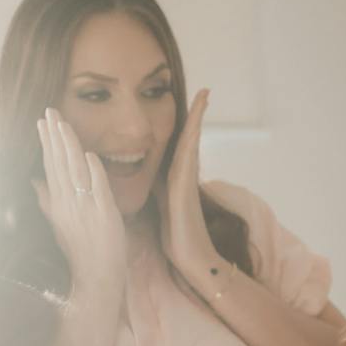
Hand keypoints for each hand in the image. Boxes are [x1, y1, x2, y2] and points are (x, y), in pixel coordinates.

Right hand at [36, 110, 126, 318]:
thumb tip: (33, 180)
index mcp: (56, 203)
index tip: (41, 122)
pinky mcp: (104, 214)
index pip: (49, 166)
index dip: (46, 143)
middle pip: (59, 163)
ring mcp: (85, 208)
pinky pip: (97, 189)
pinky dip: (93, 171)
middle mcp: (67, 203)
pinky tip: (89, 155)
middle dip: (54, 136)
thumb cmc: (79, 250)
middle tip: (49, 112)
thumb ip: (45, 200)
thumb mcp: (57, 223)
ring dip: (69, 147)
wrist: (96, 276)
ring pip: (75, 171)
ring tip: (63, 124)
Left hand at [158, 89, 213, 287]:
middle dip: (196, 113)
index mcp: (174, 174)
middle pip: (188, 134)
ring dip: (198, 116)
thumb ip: (155, 186)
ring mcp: (186, 176)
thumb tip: (141, 175)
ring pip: (191, 138)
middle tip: (205, 90)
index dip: (184, 123)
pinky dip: (193, 135)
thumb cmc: (175, 233)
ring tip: (204, 95)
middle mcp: (183, 171)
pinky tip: (195, 121)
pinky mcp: (185, 183)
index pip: (176, 142)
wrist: (190, 255)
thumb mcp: (160, 202)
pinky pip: (188, 153)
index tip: (190, 103)